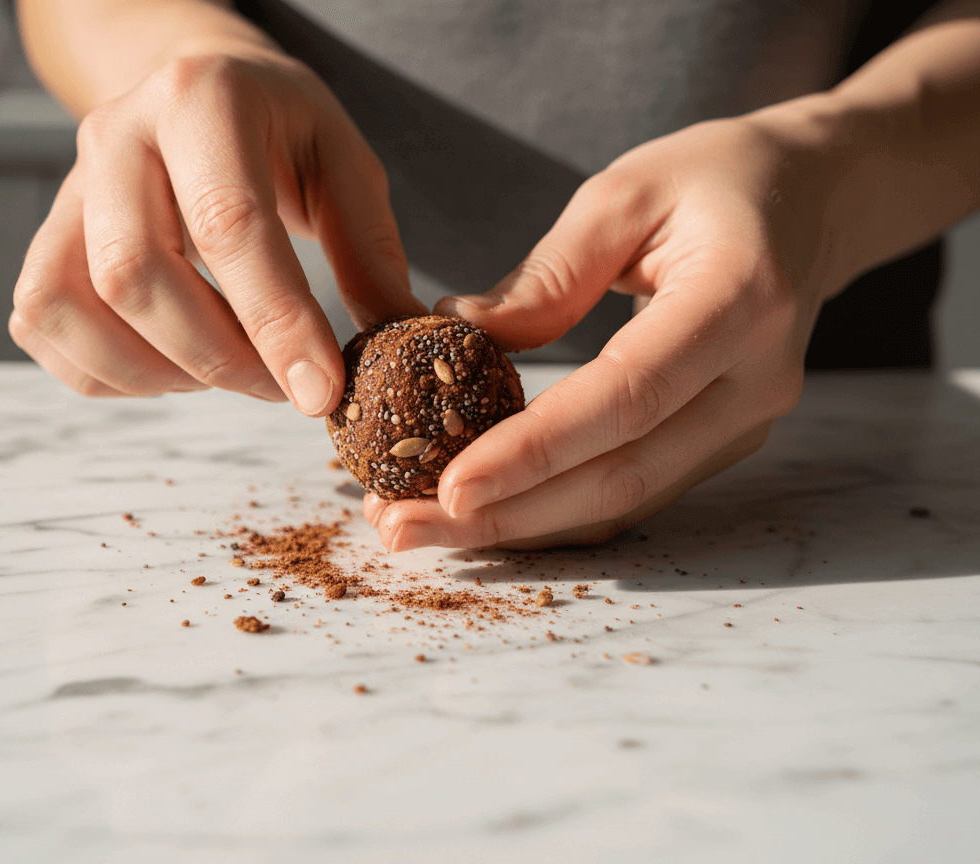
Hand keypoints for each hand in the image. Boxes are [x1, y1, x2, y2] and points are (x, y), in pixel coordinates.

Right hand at [10, 48, 423, 411]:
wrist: (195, 87)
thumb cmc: (277, 129)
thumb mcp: (343, 163)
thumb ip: (369, 252)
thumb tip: (396, 344)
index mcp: (200, 100)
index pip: (228, 224)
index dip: (276, 322)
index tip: (319, 393)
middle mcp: (115, 136)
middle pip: (134, 275)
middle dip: (217, 358)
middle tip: (281, 387)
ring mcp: (66, 189)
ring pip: (69, 306)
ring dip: (155, 371)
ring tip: (227, 371)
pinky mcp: (45, 238)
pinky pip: (43, 326)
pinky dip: (108, 372)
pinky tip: (174, 365)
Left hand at [368, 113, 840, 548]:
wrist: (816, 201)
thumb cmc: (717, 179)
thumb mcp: (627, 192)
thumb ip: (549, 273)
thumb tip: (460, 332)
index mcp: (740, 298)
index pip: (628, 396)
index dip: (536, 451)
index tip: (449, 488)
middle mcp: (756, 378)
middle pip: (623, 476)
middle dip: (508, 514)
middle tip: (404, 529)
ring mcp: (748, 421)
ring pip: (628, 501)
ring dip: (524, 526)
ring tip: (424, 529)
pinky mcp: (725, 439)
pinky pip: (636, 491)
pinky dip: (559, 510)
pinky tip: (489, 513)